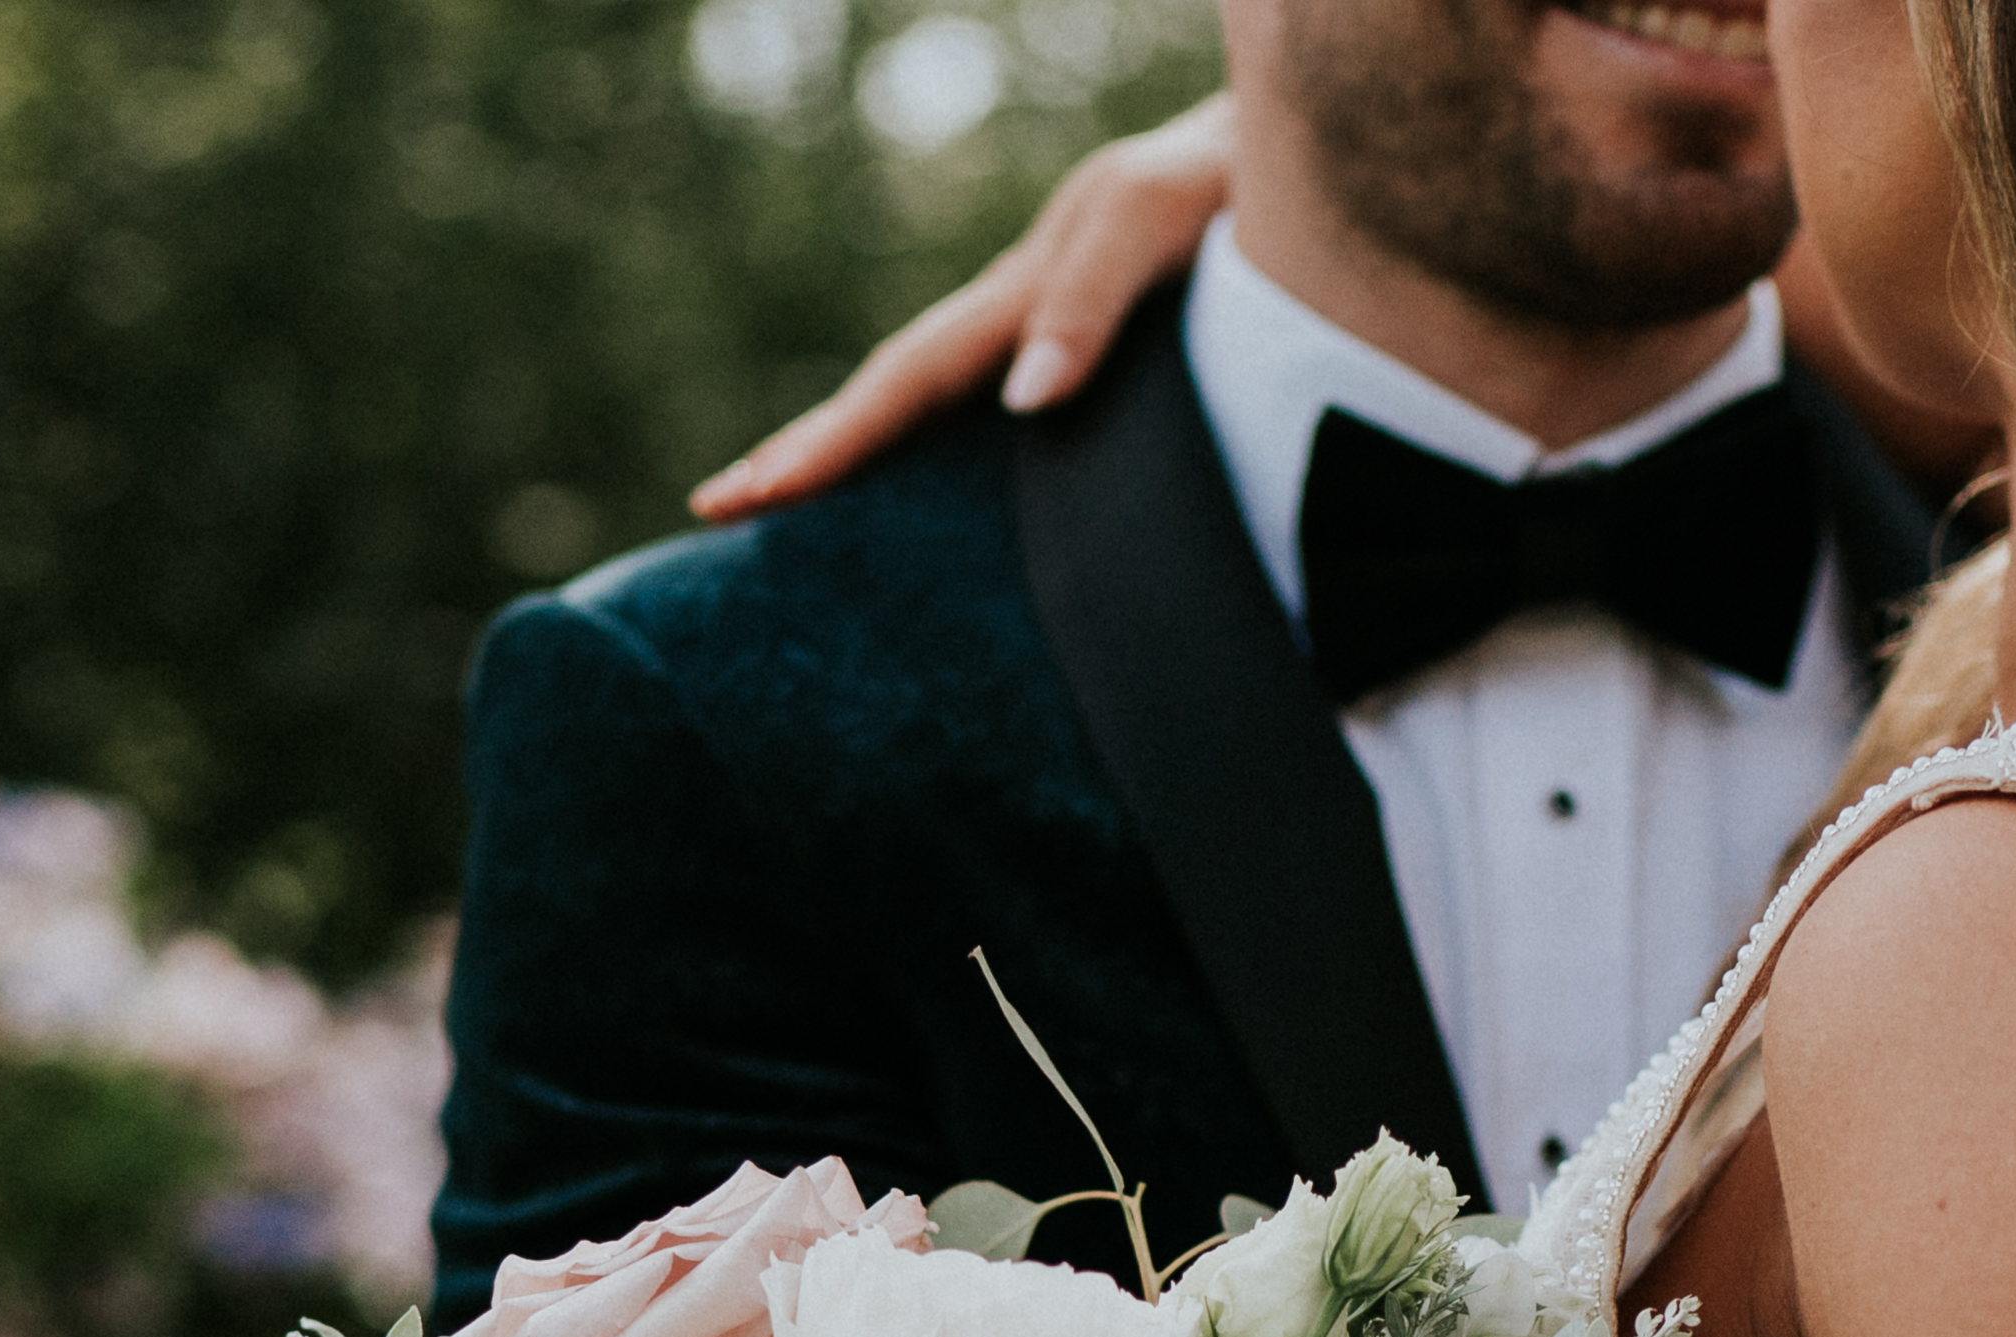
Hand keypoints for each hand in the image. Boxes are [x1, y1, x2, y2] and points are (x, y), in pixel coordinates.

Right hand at [689, 95, 1238, 520]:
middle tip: (716, 508)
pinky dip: (936, 454)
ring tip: (783, 507)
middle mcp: (1023, 318)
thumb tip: (1023, 406)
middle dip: (806, 451)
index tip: (748, 496)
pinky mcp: (1098, 355)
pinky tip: (929, 501)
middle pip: (893, 392)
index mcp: (1023, 291)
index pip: (905, 380)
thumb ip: (1091, 300)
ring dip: (857, 457)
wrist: (1299, 149)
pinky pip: (993, 415)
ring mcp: (1052, 335)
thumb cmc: (1235, 180)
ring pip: (933, 406)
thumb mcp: (1161, 217)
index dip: (828, 443)